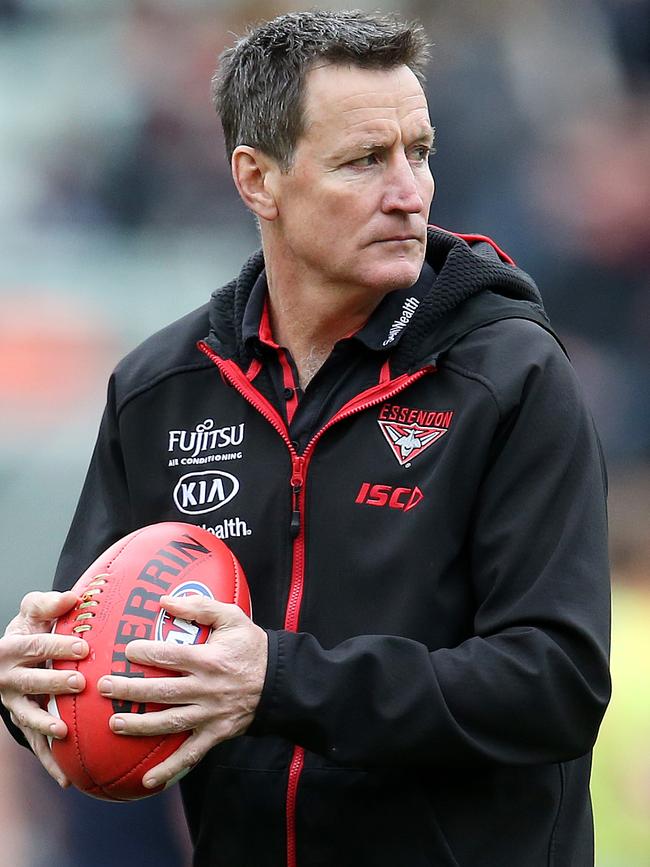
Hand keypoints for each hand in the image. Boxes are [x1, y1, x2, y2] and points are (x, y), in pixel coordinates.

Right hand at [0, 590, 88, 786]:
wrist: (12, 653)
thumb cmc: (30, 627)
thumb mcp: (33, 609)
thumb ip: (49, 603)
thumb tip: (72, 596)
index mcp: (11, 649)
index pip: (35, 647)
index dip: (57, 647)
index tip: (83, 646)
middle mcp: (8, 679)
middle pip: (32, 682)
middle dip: (54, 684)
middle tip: (79, 683)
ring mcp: (15, 705)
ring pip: (29, 717)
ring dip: (45, 726)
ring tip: (64, 733)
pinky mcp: (25, 724)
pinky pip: (36, 745)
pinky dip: (50, 762)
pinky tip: (68, 779)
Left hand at [97, 594, 267, 789]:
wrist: (281, 681)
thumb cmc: (252, 646)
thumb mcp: (232, 617)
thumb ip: (200, 606)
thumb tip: (164, 601)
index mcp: (209, 659)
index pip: (170, 656)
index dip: (144, 653)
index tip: (125, 651)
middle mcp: (206, 688)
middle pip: (162, 691)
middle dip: (129, 690)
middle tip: (103, 687)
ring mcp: (210, 714)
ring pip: (169, 722)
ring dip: (139, 726)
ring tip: (114, 724)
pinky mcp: (215, 733)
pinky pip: (190, 754)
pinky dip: (169, 769)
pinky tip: (147, 780)